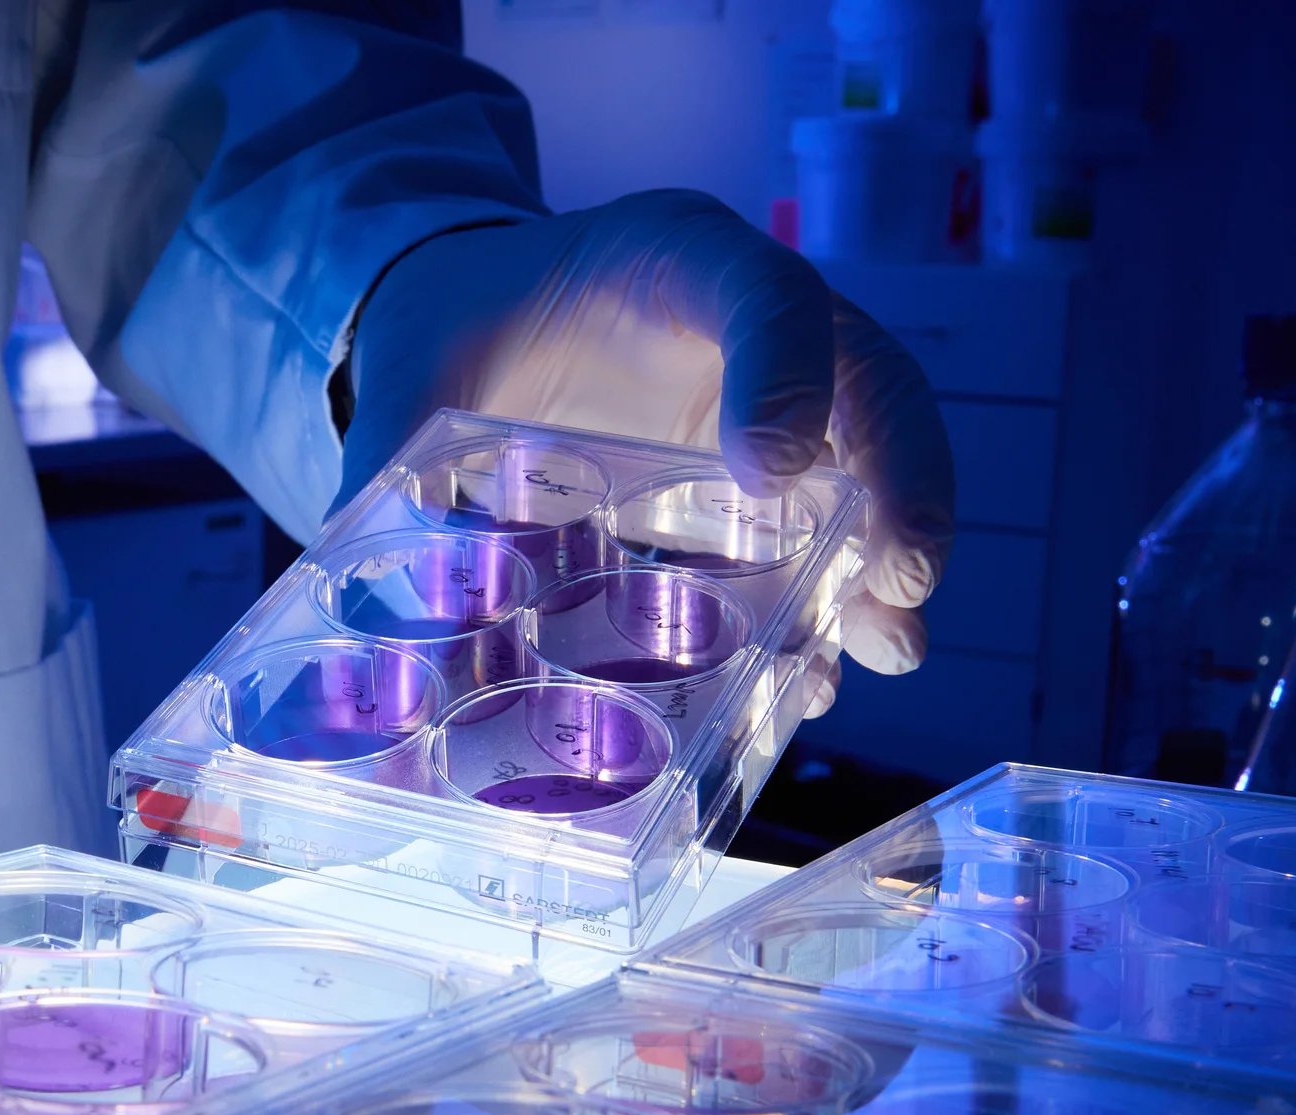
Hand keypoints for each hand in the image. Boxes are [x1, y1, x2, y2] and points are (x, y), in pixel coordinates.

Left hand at [341, 190, 954, 715]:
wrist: (468, 326)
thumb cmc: (455, 331)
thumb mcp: (413, 375)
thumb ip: (395, 461)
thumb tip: (395, 609)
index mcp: (665, 257)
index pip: (761, 288)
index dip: (786, 373)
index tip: (772, 473)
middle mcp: (744, 322)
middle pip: (867, 379)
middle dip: (900, 480)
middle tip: (900, 581)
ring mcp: (767, 395)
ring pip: (866, 461)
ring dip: (882, 558)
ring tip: (888, 649)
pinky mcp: (759, 470)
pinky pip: (819, 526)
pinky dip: (827, 599)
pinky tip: (815, 677)